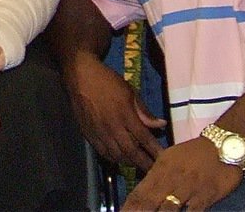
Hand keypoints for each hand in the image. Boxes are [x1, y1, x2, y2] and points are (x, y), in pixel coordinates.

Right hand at [64, 51, 165, 170]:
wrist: (81, 76)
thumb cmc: (108, 81)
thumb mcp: (129, 91)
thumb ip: (144, 111)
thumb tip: (160, 124)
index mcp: (125, 114)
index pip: (144, 137)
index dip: (154, 150)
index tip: (164, 158)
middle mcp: (112, 127)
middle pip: (131, 151)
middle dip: (144, 162)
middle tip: (153, 169)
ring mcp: (100, 132)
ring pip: (117, 155)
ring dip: (129, 162)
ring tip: (138, 164)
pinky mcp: (89, 134)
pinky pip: (103, 152)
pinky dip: (113, 158)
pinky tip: (119, 158)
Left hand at [123, 138, 242, 211]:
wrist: (223, 144)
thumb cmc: (195, 153)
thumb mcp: (170, 159)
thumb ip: (157, 176)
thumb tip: (142, 192)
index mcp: (160, 169)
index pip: (139, 192)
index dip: (128, 207)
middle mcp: (170, 179)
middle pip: (148, 202)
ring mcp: (187, 188)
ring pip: (168, 209)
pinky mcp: (205, 195)